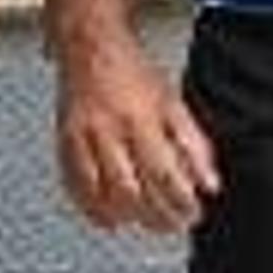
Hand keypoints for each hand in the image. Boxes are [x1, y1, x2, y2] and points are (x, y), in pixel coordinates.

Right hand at [52, 43, 220, 234]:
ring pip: (101, 194)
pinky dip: (91, 208)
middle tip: (172, 225)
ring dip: (125, 217)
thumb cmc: (133, 74)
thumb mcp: (174, 104)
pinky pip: (75, 186)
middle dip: (155, 217)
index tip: (193, 214)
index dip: (181, 203)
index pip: (165, 176)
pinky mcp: (64, 143)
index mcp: (140, 121)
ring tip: (143, 222)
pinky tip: (108, 219)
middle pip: (131, 192)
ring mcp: (82, 139)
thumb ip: (194, 145)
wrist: (90, 47)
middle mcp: (109, 132)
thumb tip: (209, 184)